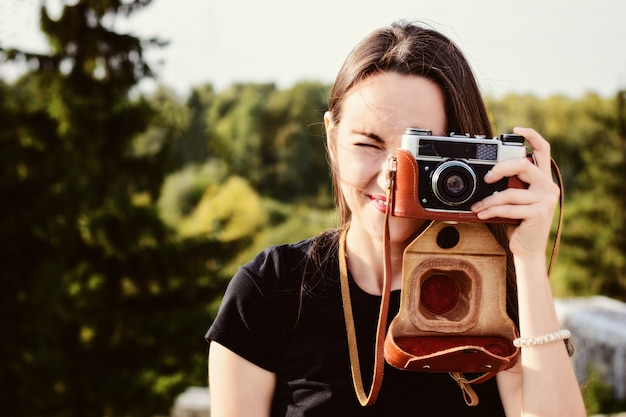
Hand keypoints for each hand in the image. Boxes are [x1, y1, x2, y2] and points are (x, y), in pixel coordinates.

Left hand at [471, 127, 559, 258]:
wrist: (527, 251)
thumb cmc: (518, 224)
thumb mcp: (515, 201)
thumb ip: (511, 185)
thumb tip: (489, 175)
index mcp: (544, 180)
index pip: (543, 151)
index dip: (532, 136)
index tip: (516, 130)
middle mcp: (549, 187)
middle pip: (523, 165)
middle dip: (501, 168)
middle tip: (486, 178)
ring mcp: (546, 200)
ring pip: (510, 192)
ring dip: (488, 201)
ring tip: (477, 207)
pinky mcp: (539, 213)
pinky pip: (508, 208)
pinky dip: (491, 211)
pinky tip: (481, 214)